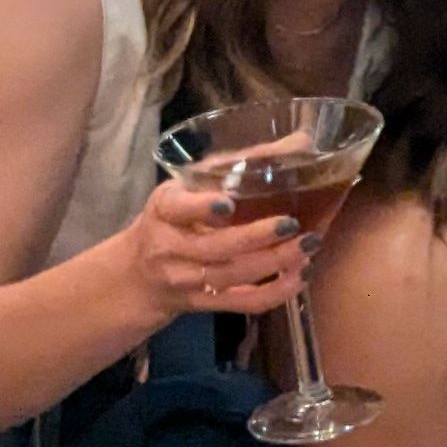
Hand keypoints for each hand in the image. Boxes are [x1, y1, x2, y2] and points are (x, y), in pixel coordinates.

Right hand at [123, 170, 313, 328]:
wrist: (138, 275)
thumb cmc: (175, 219)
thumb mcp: (189, 187)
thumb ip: (234, 166)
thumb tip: (300, 142)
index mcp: (165, 209)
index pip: (178, 208)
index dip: (202, 207)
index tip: (229, 203)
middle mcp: (171, 246)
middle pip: (216, 246)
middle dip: (257, 237)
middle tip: (293, 224)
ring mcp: (186, 280)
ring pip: (233, 275)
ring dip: (275, 263)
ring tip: (308, 246)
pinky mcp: (204, 304)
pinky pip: (242, 303)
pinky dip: (276, 293)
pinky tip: (301, 275)